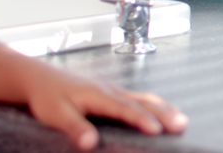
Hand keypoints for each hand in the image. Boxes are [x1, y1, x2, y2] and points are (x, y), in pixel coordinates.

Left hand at [21, 65, 187, 150]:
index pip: (126, 109)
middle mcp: (111, 91)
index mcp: (99, 95)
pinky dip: (156, 105)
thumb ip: (75, 127)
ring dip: (165, 108)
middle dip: (165, 113)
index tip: (158, 130)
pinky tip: (163, 111)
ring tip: (182, 119)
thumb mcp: (55, 114)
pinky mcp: (112, 93)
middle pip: (144, 101)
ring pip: (145, 98)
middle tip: (182, 124)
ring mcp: (114, 90)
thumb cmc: (47, 97)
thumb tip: (91, 143)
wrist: (39, 78)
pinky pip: (139, 98)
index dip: (142, 120)